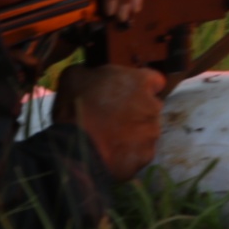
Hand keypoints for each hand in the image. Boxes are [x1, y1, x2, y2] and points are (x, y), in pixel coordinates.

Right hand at [54, 64, 165, 181]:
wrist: (74, 146)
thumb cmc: (75, 106)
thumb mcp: (77, 75)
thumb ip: (95, 73)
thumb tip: (93, 76)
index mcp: (140, 81)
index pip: (154, 81)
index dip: (141, 87)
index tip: (129, 93)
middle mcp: (153, 105)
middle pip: (151, 106)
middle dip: (137, 111)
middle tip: (115, 117)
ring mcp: (152, 132)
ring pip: (148, 130)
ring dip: (135, 132)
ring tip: (112, 138)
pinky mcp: (146, 155)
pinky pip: (141, 151)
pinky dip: (130, 152)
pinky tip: (114, 152)